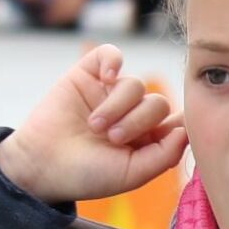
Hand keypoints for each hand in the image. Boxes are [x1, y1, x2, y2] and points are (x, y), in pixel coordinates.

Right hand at [0, 44, 186, 204]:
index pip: (177, 121)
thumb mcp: (132, 173)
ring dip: (117, 106)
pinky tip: (106, 76)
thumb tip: (187, 130)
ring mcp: (110, 93)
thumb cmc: (87, 174)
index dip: (176, 125)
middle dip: (138, 121)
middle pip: (158, 103)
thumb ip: (165, 155)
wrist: (41, 166)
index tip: (162, 136)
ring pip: (135, 84)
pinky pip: (110, 54)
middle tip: (113, 138)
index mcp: (148, 138)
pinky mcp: (88, 75)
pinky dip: (113, 60)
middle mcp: (132, 113)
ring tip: (95, 126)